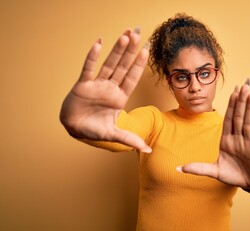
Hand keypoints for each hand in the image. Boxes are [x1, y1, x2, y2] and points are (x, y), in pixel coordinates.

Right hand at [60, 28, 151, 152]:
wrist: (73, 128)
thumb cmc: (93, 130)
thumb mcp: (113, 134)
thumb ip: (130, 139)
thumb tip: (148, 149)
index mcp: (119, 98)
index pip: (132, 78)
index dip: (139, 65)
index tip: (146, 51)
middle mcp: (110, 88)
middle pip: (123, 67)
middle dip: (131, 52)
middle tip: (139, 34)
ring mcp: (97, 85)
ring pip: (109, 64)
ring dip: (117, 51)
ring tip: (125, 35)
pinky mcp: (82, 85)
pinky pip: (88, 69)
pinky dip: (92, 57)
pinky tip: (99, 43)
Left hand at [179, 80, 249, 188]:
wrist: (249, 185)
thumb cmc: (233, 175)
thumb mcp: (213, 171)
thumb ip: (198, 168)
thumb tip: (178, 169)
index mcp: (227, 140)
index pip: (228, 119)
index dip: (231, 105)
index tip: (233, 91)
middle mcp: (239, 139)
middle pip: (239, 117)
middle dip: (241, 101)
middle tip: (245, 84)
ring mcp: (249, 145)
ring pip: (248, 123)